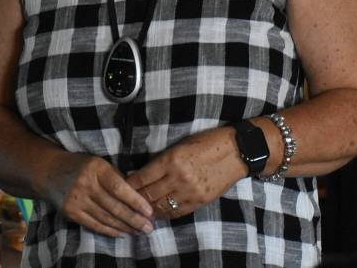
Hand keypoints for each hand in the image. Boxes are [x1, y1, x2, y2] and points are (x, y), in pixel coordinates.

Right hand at [37, 151, 154, 236]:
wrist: (49, 171)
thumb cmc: (81, 165)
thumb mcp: (99, 163)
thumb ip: (117, 177)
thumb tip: (140, 195)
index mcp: (96, 168)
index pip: (119, 187)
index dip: (135, 201)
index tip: (149, 211)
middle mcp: (85, 184)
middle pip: (114, 206)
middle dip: (134, 219)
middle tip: (149, 227)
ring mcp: (76, 199)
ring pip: (105, 218)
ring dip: (125, 227)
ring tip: (139, 232)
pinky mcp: (70, 212)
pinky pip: (94, 224)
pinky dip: (109, 231)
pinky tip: (122, 233)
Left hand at [125, 127, 246, 218]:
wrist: (236, 152)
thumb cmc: (207, 142)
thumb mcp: (180, 146)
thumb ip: (160, 161)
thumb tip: (138, 173)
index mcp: (172, 159)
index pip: (142, 177)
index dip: (128, 184)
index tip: (120, 186)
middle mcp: (179, 177)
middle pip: (148, 195)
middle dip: (134, 199)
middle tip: (125, 200)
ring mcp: (190, 191)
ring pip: (161, 207)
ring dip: (148, 209)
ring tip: (139, 209)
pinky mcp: (200, 201)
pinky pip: (176, 212)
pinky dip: (164, 214)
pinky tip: (157, 212)